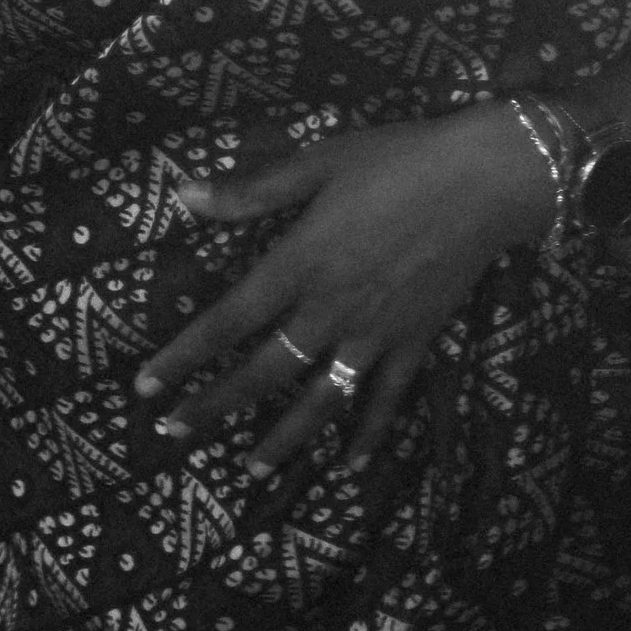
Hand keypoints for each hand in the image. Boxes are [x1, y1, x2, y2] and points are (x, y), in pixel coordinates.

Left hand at [132, 106, 553, 481]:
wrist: (484, 180)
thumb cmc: (396, 161)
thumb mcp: (317, 163)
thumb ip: (252, 190)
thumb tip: (185, 196)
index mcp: (298, 264)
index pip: (227, 322)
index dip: (183, 357)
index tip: (146, 386)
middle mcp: (330, 309)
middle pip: (263, 372)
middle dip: (215, 407)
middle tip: (175, 434)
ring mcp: (375, 332)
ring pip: (320, 399)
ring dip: (284, 438)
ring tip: (251, 469)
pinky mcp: (416, 341)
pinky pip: (386, 398)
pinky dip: (369, 432)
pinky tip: (352, 464)